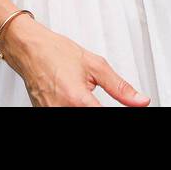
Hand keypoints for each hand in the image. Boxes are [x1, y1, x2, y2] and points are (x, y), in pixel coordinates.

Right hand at [0, 14, 150, 106]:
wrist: (29, 49)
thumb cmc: (56, 53)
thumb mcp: (96, 65)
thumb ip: (120, 87)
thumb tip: (140, 101)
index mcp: (78, 100)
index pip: (103, 117)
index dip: (119, 113)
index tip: (126, 109)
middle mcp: (62, 111)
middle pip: (90, 120)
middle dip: (98, 108)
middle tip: (97, 98)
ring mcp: (51, 114)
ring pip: (76, 119)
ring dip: (87, 107)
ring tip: (87, 96)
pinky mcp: (43, 114)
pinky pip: (64, 115)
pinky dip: (74, 108)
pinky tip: (75, 99)